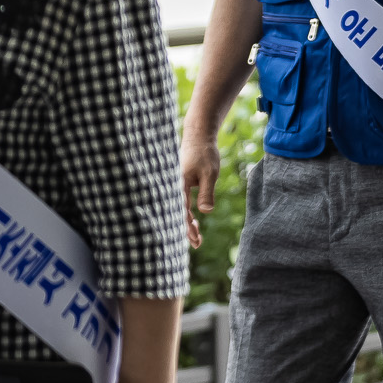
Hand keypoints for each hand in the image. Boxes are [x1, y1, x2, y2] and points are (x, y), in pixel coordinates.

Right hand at [180, 128, 221, 250]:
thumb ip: (206, 192)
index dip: (187, 227)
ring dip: (185, 223)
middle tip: (196, 244)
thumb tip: (205, 211)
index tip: (195, 240)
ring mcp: (175, 186)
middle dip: (185, 230)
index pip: (181, 211)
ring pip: (177, 209)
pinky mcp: (179, 185)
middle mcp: (173, 187)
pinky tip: (192, 223)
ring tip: (196, 238)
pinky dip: (185, 214)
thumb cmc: (204, 154)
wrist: (198, 137)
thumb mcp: (210, 173)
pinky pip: (180, 203)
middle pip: (176, 213)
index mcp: (178, 185)